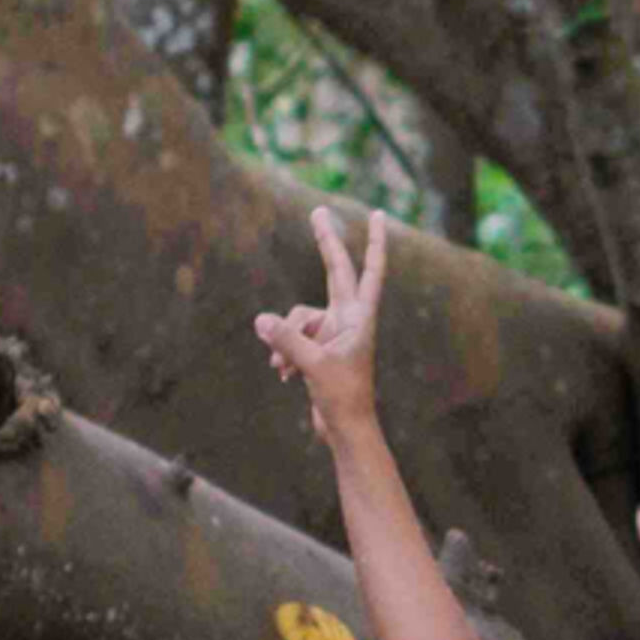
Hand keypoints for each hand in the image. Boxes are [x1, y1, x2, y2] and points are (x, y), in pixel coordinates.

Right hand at [253, 202, 391, 434]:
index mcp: (359, 318)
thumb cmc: (341, 397)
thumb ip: (288, 340)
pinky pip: (292, 335)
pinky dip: (284, 351)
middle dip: (325, 244)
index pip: (369, 271)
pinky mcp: (320, 346)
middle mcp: (349, 319)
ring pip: (299, 315)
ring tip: (285, 368)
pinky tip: (284, 374)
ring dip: (286, 338)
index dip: (373, 243)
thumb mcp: (313, 365)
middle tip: (318, 210)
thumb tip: (262, 320)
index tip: (377, 215)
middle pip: (335, 272)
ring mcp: (334, 331)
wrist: (345, 428)